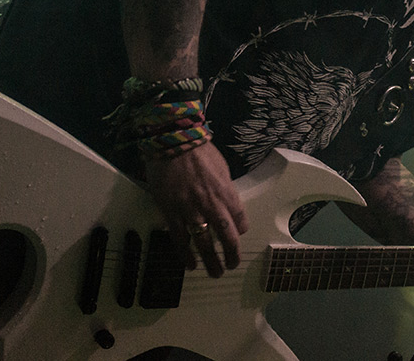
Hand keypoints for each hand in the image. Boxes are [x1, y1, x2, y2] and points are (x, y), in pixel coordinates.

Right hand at [144, 142, 248, 276]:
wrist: (173, 141)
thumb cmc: (198, 150)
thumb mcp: (221, 167)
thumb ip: (224, 187)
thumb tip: (225, 199)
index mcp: (227, 192)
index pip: (240, 219)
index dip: (241, 230)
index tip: (239, 235)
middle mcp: (212, 204)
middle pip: (227, 236)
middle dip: (231, 254)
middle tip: (232, 265)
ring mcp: (191, 210)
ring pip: (204, 243)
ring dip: (211, 260)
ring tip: (215, 272)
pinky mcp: (171, 212)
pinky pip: (180, 238)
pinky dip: (185, 254)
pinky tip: (190, 264)